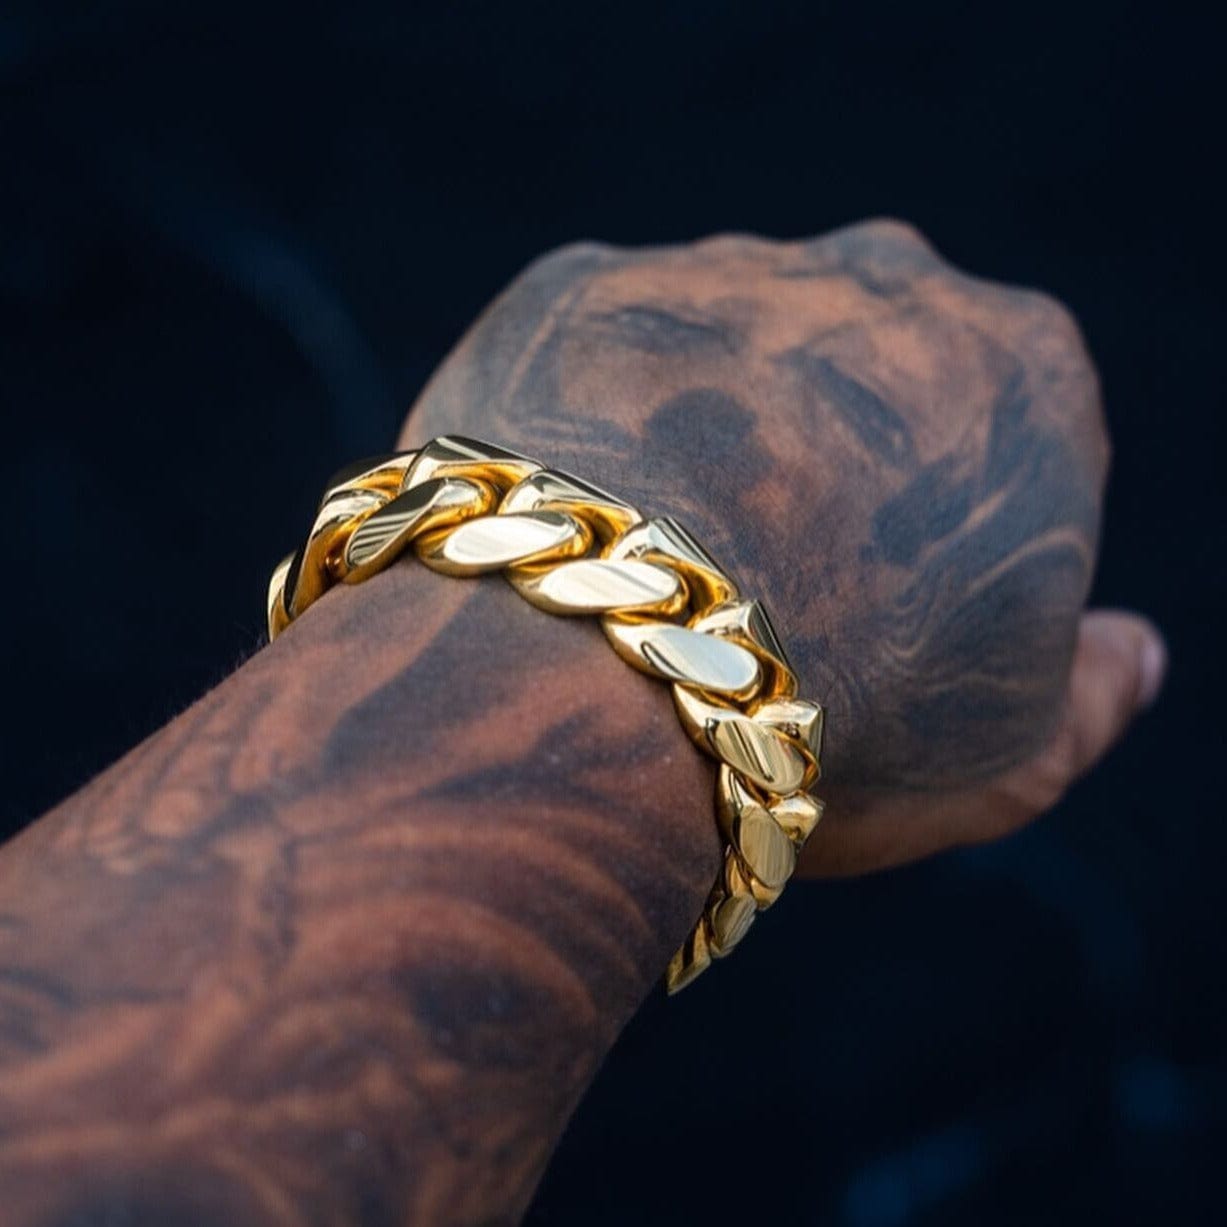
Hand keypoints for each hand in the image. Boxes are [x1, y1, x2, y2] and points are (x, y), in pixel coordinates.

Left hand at [399, 220, 1165, 872]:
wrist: (599, 663)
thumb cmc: (835, 716)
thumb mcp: (1011, 753)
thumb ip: (1091, 690)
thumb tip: (1131, 649)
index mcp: (1026, 372)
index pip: (1006, 446)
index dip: (942, 545)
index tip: (879, 621)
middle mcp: (884, 279)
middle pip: (871, 381)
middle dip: (832, 468)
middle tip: (760, 588)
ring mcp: (724, 266)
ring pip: (733, 356)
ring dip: (708, 438)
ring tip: (659, 560)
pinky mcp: (584, 281)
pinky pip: (604, 351)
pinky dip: (596, 420)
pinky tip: (581, 513)